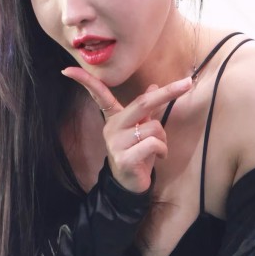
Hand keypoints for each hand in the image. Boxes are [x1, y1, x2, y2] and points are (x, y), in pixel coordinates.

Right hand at [61, 69, 192, 193]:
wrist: (131, 184)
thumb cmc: (138, 153)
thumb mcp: (142, 128)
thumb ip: (147, 108)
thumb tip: (154, 86)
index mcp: (114, 118)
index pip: (99, 95)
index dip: (85, 81)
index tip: (67, 70)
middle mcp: (112, 128)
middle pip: (142, 103)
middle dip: (167, 93)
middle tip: (187, 83)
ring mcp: (116, 144)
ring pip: (154, 127)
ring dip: (163, 138)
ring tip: (158, 149)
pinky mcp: (125, 158)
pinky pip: (153, 144)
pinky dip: (163, 149)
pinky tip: (159, 157)